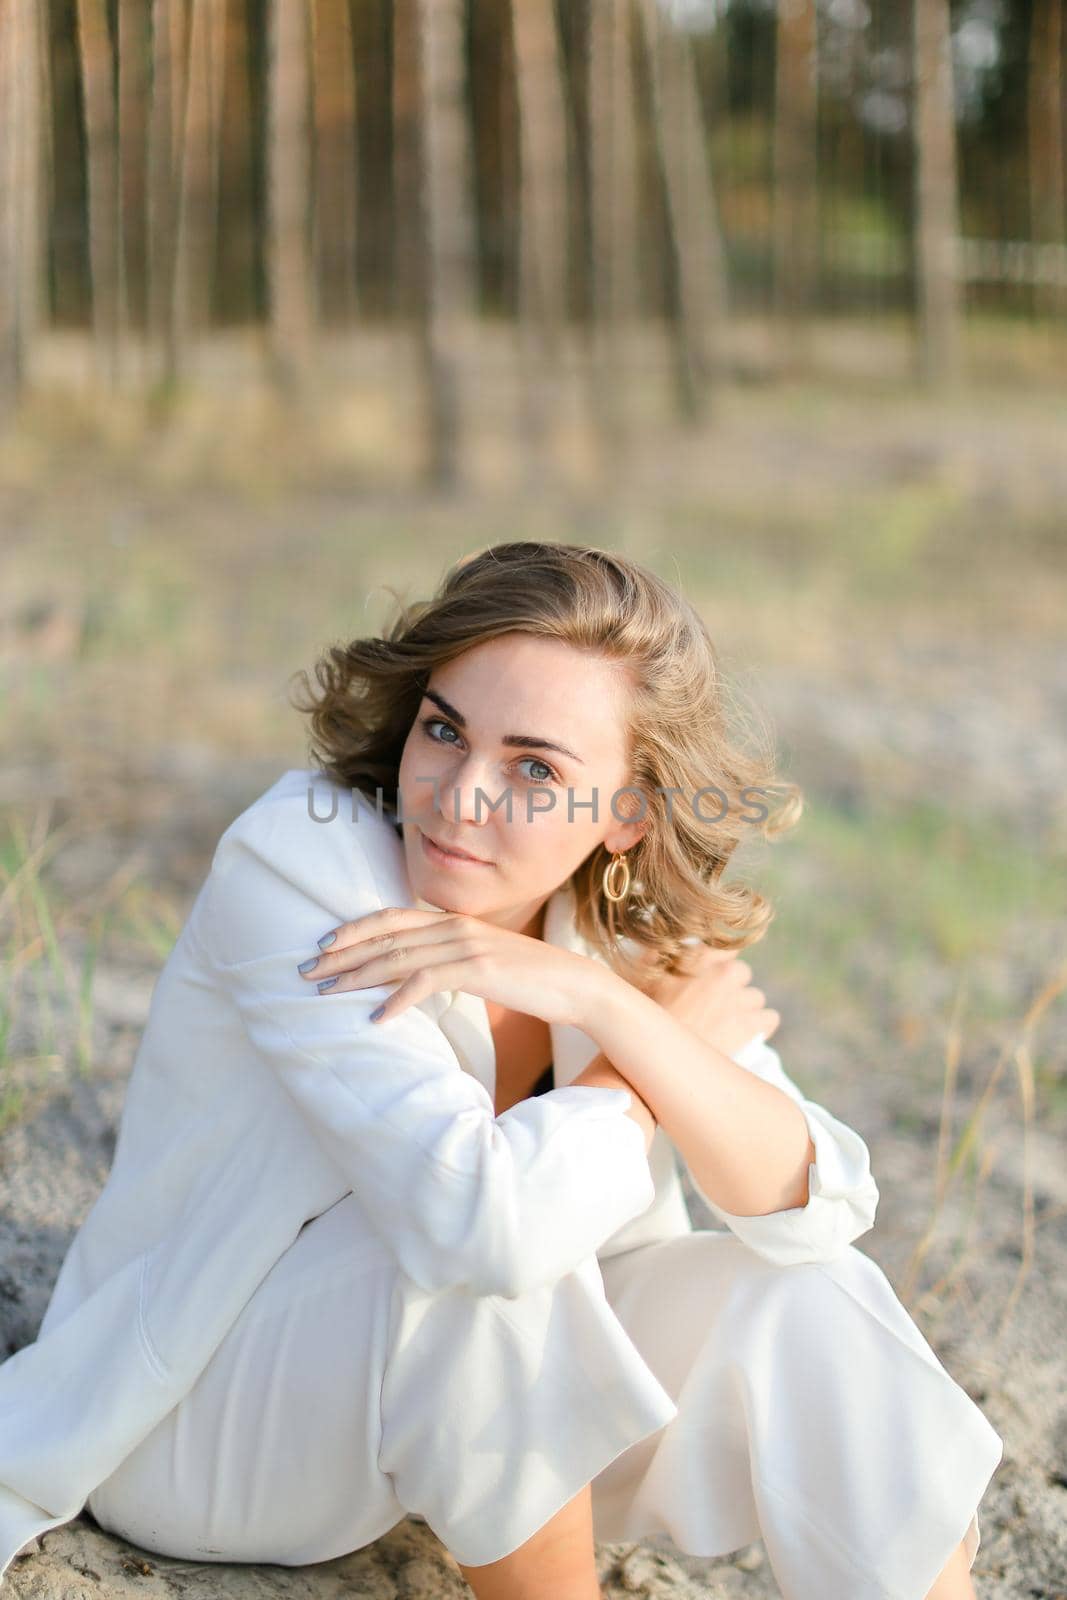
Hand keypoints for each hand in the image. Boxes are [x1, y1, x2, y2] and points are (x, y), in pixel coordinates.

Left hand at [298, 906, 601, 1028]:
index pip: (391, 918)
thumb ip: (450, 958)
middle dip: (341, 954)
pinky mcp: (477, 969)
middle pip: (385, 936)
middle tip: (305, 971)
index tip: (321, 945)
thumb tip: (416, 975)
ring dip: (356, 976)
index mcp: (453, 920)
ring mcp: (466, 945)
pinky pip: (426, 981)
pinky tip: (376, 1017)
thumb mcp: (482, 961)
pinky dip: (397, 999)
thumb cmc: (528, 978)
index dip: (353, 929)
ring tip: (326, 993)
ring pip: (397, 957)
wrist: (575, 985)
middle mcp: (454, 926)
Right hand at [637, 943, 779, 1059]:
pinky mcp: (751, 1025)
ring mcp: (739, 999)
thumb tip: (657, 946)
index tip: (709, 978)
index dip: (717, 964)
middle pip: (741, 973)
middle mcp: (722, 973)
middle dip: (732, 987)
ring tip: (726, 1026)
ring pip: (755, 998)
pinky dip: (760, 1027)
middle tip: (714, 1006)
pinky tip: (746, 1035)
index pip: (723, 948)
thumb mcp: (642, 981)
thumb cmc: (646, 1021)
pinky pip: (769, 1018)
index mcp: (698, 958)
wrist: (659, 1059)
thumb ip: (653, 957)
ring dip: (745, 1009)